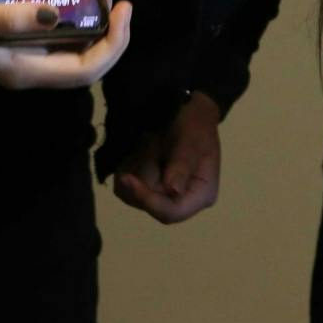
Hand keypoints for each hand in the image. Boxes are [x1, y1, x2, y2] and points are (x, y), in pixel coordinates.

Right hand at [0, 0, 130, 89]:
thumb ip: (10, 19)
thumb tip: (56, 16)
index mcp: (26, 69)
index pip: (87, 69)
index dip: (113, 43)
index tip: (123, 5)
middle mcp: (33, 61)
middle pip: (89, 47)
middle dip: (108, 15)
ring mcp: (29, 44)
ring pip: (77, 27)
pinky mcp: (22, 24)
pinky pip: (61, 12)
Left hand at [113, 92, 221, 223]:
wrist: (187, 110)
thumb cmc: (195, 124)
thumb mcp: (192, 140)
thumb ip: (182, 164)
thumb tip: (173, 191)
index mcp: (200, 195)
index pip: (171, 212)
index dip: (148, 200)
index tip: (128, 179)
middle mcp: (180, 201)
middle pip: (146, 201)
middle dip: (144, 168)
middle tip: (154, 139)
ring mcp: (160, 197)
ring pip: (130, 193)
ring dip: (135, 163)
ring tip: (151, 141)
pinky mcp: (144, 189)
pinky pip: (122, 185)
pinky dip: (127, 164)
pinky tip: (141, 148)